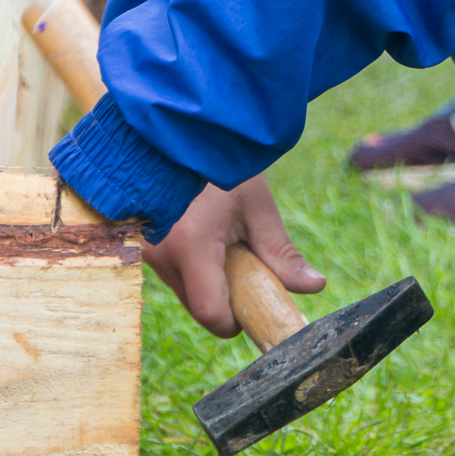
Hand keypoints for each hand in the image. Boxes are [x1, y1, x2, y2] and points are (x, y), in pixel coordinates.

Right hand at [143, 176, 324, 336]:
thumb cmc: (219, 169)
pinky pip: (171, 273)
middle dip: (225, 299)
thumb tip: (314, 287)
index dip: (234, 320)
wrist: (178, 135)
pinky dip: (191, 268)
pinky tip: (202, 236)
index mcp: (192, 246)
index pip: (210, 312)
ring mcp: (145, 251)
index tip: (252, 306)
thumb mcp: (257, 208)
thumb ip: (281, 253)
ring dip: (208, 282)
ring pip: (183, 291)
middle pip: (196, 306)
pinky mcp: (140, 245)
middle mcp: (160, 254)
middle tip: (244, 265)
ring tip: (220, 240)